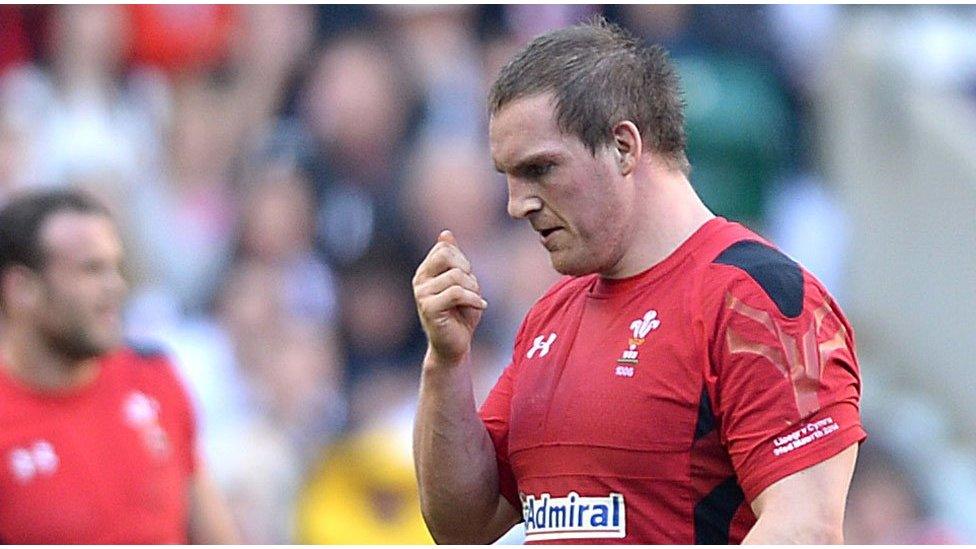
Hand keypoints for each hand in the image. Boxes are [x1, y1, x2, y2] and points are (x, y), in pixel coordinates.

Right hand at [413, 230, 486, 364]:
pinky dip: (474, 299)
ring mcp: (422, 294)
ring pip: (456, 276)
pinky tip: (480, 307)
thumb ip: (454, 259)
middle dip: (467, 270)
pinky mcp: (429, 309)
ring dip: (473, 288)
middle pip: (446, 256)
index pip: (444, 248)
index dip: (462, 260)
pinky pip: (456, 293)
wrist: (454, 347)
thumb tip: (445, 233)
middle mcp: (420, 280)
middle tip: (472, 288)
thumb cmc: (460, 315)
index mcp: (425, 271)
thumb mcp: (461, 282)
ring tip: (475, 301)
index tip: (468, 278)